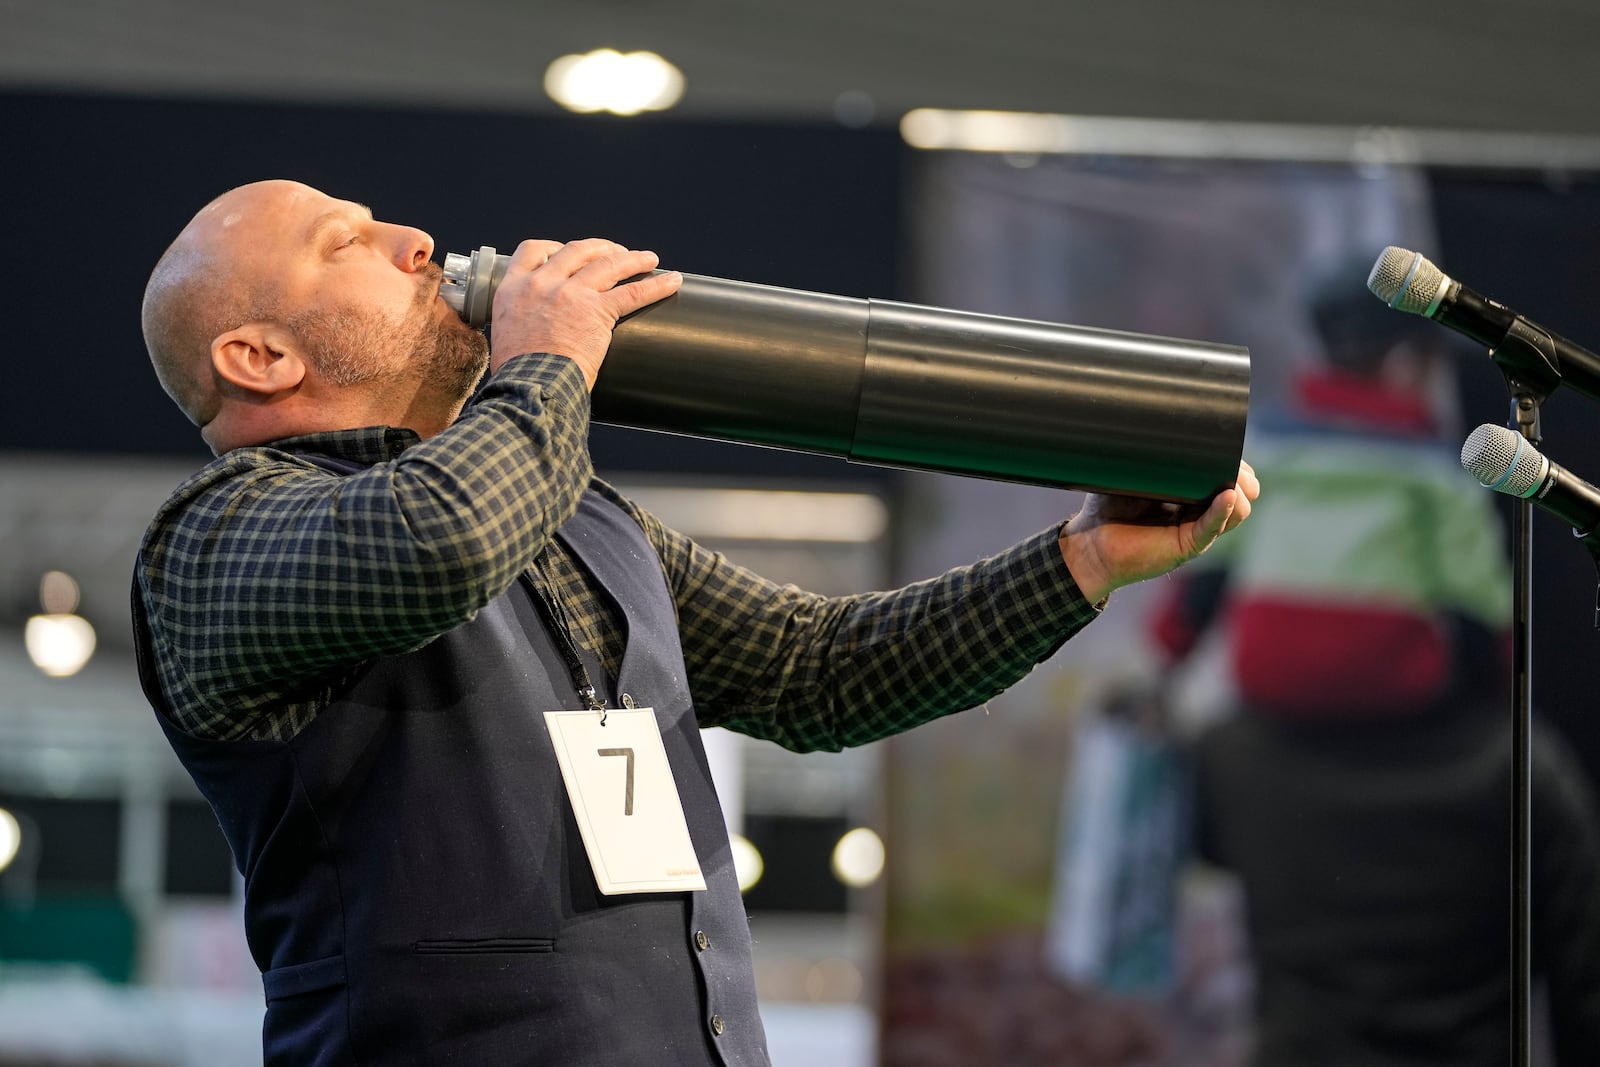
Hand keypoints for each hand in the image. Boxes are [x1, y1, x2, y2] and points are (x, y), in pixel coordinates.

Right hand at [487, 237, 682, 386]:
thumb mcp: (506, 336)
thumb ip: (521, 324)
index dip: (553, 247)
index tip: (566, 251)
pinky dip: (656, 285)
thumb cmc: (517, 374)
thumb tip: (533, 334)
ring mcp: (571, 294)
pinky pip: (633, 293)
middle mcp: (542, 283)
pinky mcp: (597, 311)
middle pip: (576, 251)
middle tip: (614, 252)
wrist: (529, 386)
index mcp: (513, 288)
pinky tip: (672, 281)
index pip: (532, 251)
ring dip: (631, 259)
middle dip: (599, 248)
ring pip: (608, 264)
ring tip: (648, 258)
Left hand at [1058, 460, 1258, 603]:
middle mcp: (1199, 510)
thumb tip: (1145, 416)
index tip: (1230, 441)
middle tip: (1230, 461)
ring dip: (1240, 493)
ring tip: (1231, 480)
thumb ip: (1142, 452)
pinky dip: (1222, 512)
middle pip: (1242, 491)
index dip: (1235, 460)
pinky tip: (1227, 497)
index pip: (1229, 474)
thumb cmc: (1107, 508)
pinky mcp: (1187, 545)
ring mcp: (1197, 528)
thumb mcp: (1129, 472)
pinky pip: (1211, 528)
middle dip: (1243, 474)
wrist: (1090, 544)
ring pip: (1237, 510)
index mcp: (1192, 492)